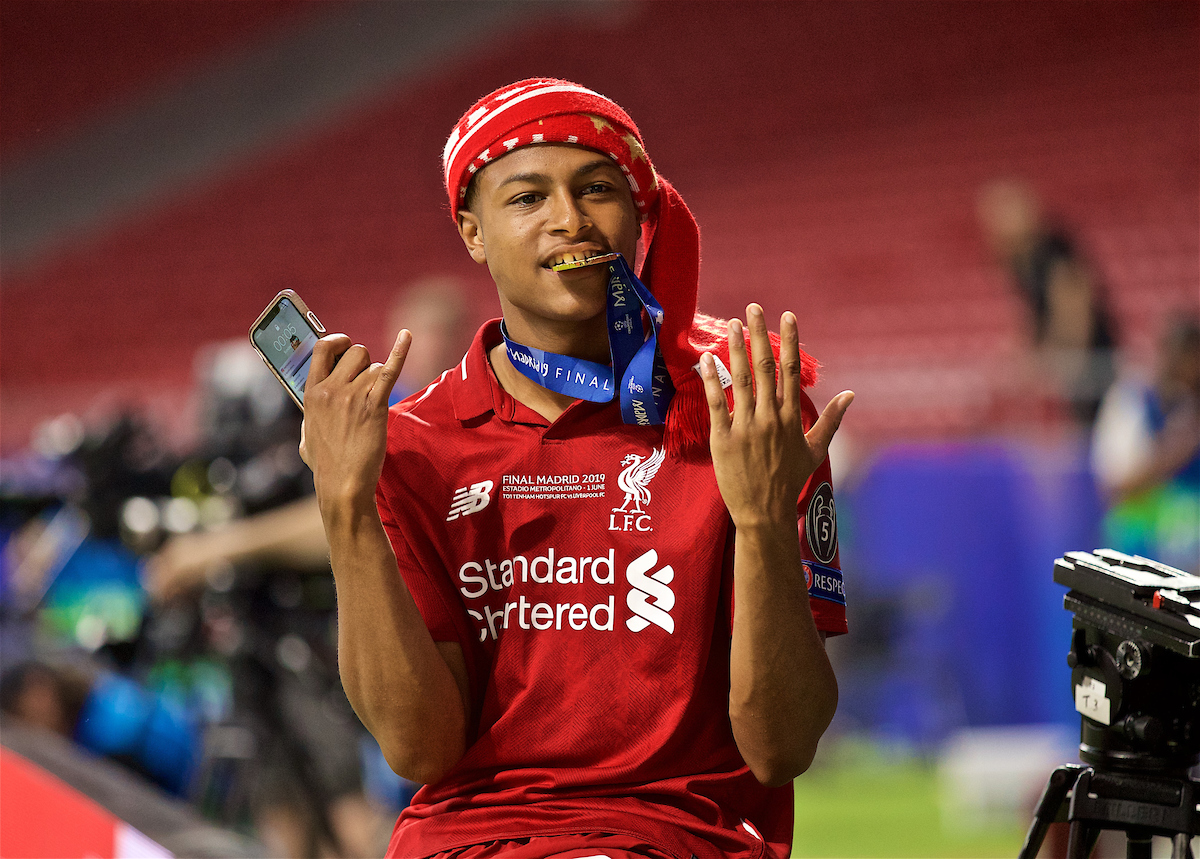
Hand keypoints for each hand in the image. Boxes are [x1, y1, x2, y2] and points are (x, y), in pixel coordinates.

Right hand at [300, 330, 410, 508]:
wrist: (342, 485)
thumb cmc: (325, 464)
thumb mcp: (307, 434)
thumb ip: (311, 413)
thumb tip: (313, 403)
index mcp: (310, 393)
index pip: (321, 348)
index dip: (336, 341)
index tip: (344, 345)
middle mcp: (330, 389)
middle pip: (355, 352)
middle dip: (364, 362)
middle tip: (366, 383)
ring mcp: (352, 397)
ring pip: (374, 367)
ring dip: (377, 381)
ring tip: (372, 405)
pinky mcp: (374, 406)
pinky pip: (388, 371)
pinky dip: (400, 352)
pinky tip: (406, 336)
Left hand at [699, 304, 852, 527]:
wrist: (763, 513)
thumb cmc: (789, 481)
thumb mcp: (815, 450)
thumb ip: (831, 420)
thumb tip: (851, 395)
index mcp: (791, 418)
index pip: (790, 371)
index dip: (789, 341)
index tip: (786, 315)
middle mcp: (770, 418)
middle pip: (765, 367)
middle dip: (759, 334)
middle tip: (753, 308)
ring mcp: (746, 427)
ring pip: (740, 380)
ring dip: (735, 349)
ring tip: (730, 323)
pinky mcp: (723, 438)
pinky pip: (716, 403)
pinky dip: (710, 379)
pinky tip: (706, 357)